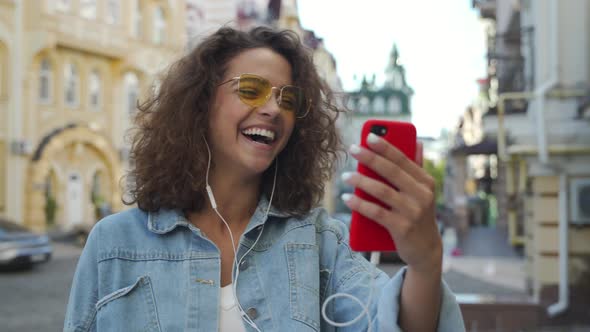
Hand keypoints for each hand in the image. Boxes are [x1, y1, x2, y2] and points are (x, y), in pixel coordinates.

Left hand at [342, 133, 441, 274]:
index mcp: (426, 182)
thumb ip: (416, 169)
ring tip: (345, 176)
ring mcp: (413, 212)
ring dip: (361, 182)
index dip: (385, 146)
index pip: (403, 159)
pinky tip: (347, 198)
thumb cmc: (418, 214)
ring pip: (382, 191)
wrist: (426, 250)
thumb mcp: (422, 192)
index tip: (368, 136)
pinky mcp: (402, 228)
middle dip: (370, 158)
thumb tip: (417, 142)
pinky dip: (360, 205)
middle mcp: (422, 195)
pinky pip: (377, 213)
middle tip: (352, 149)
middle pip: (391, 172)